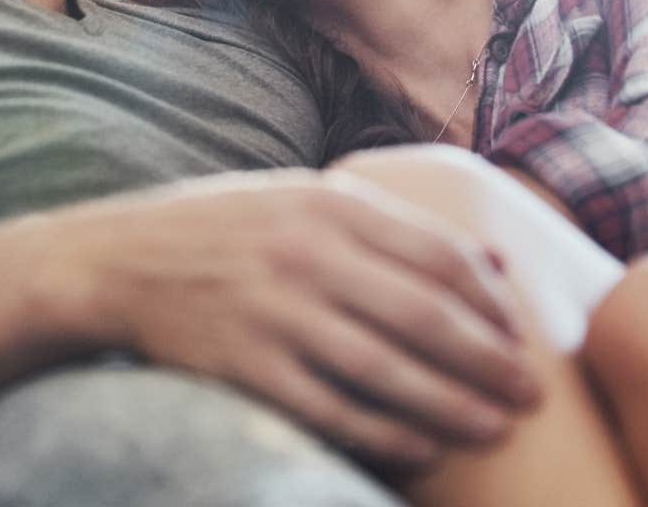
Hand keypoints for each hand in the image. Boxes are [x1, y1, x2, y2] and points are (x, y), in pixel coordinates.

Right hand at [58, 170, 541, 468]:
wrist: (115, 262)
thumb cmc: (225, 229)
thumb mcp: (305, 199)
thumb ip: (393, 225)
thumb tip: (493, 264)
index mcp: (330, 205)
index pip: (438, 255)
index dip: (492, 303)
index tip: (526, 337)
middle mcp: (307, 255)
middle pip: (425, 316)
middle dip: (490, 360)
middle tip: (532, 394)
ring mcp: (274, 314)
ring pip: (387, 370)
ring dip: (452, 404)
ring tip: (495, 427)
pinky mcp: (245, 367)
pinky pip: (332, 411)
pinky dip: (385, 434)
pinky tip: (424, 448)